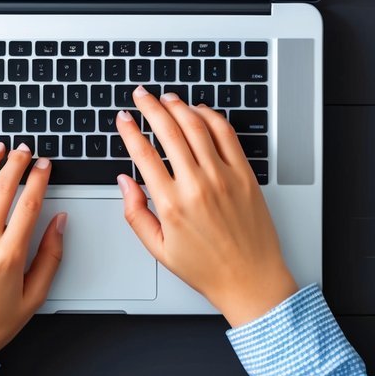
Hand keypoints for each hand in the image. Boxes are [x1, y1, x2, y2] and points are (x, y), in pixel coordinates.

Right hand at [116, 87, 297, 326]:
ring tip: (166, 98)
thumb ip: (135, 213)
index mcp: (172, 205)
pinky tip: (199, 112)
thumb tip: (124, 182)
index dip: (130, 130)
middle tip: (141, 95)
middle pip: (169, 131)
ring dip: (178, 106)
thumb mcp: (159, 249)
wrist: (251, 280)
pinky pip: (226, 135)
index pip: (143, 154)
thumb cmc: (207, 268)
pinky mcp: (245, 175)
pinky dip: (211, 117)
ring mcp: (223, 177)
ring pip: (197, 126)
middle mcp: (197, 186)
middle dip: (150, 107)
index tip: (123, 118)